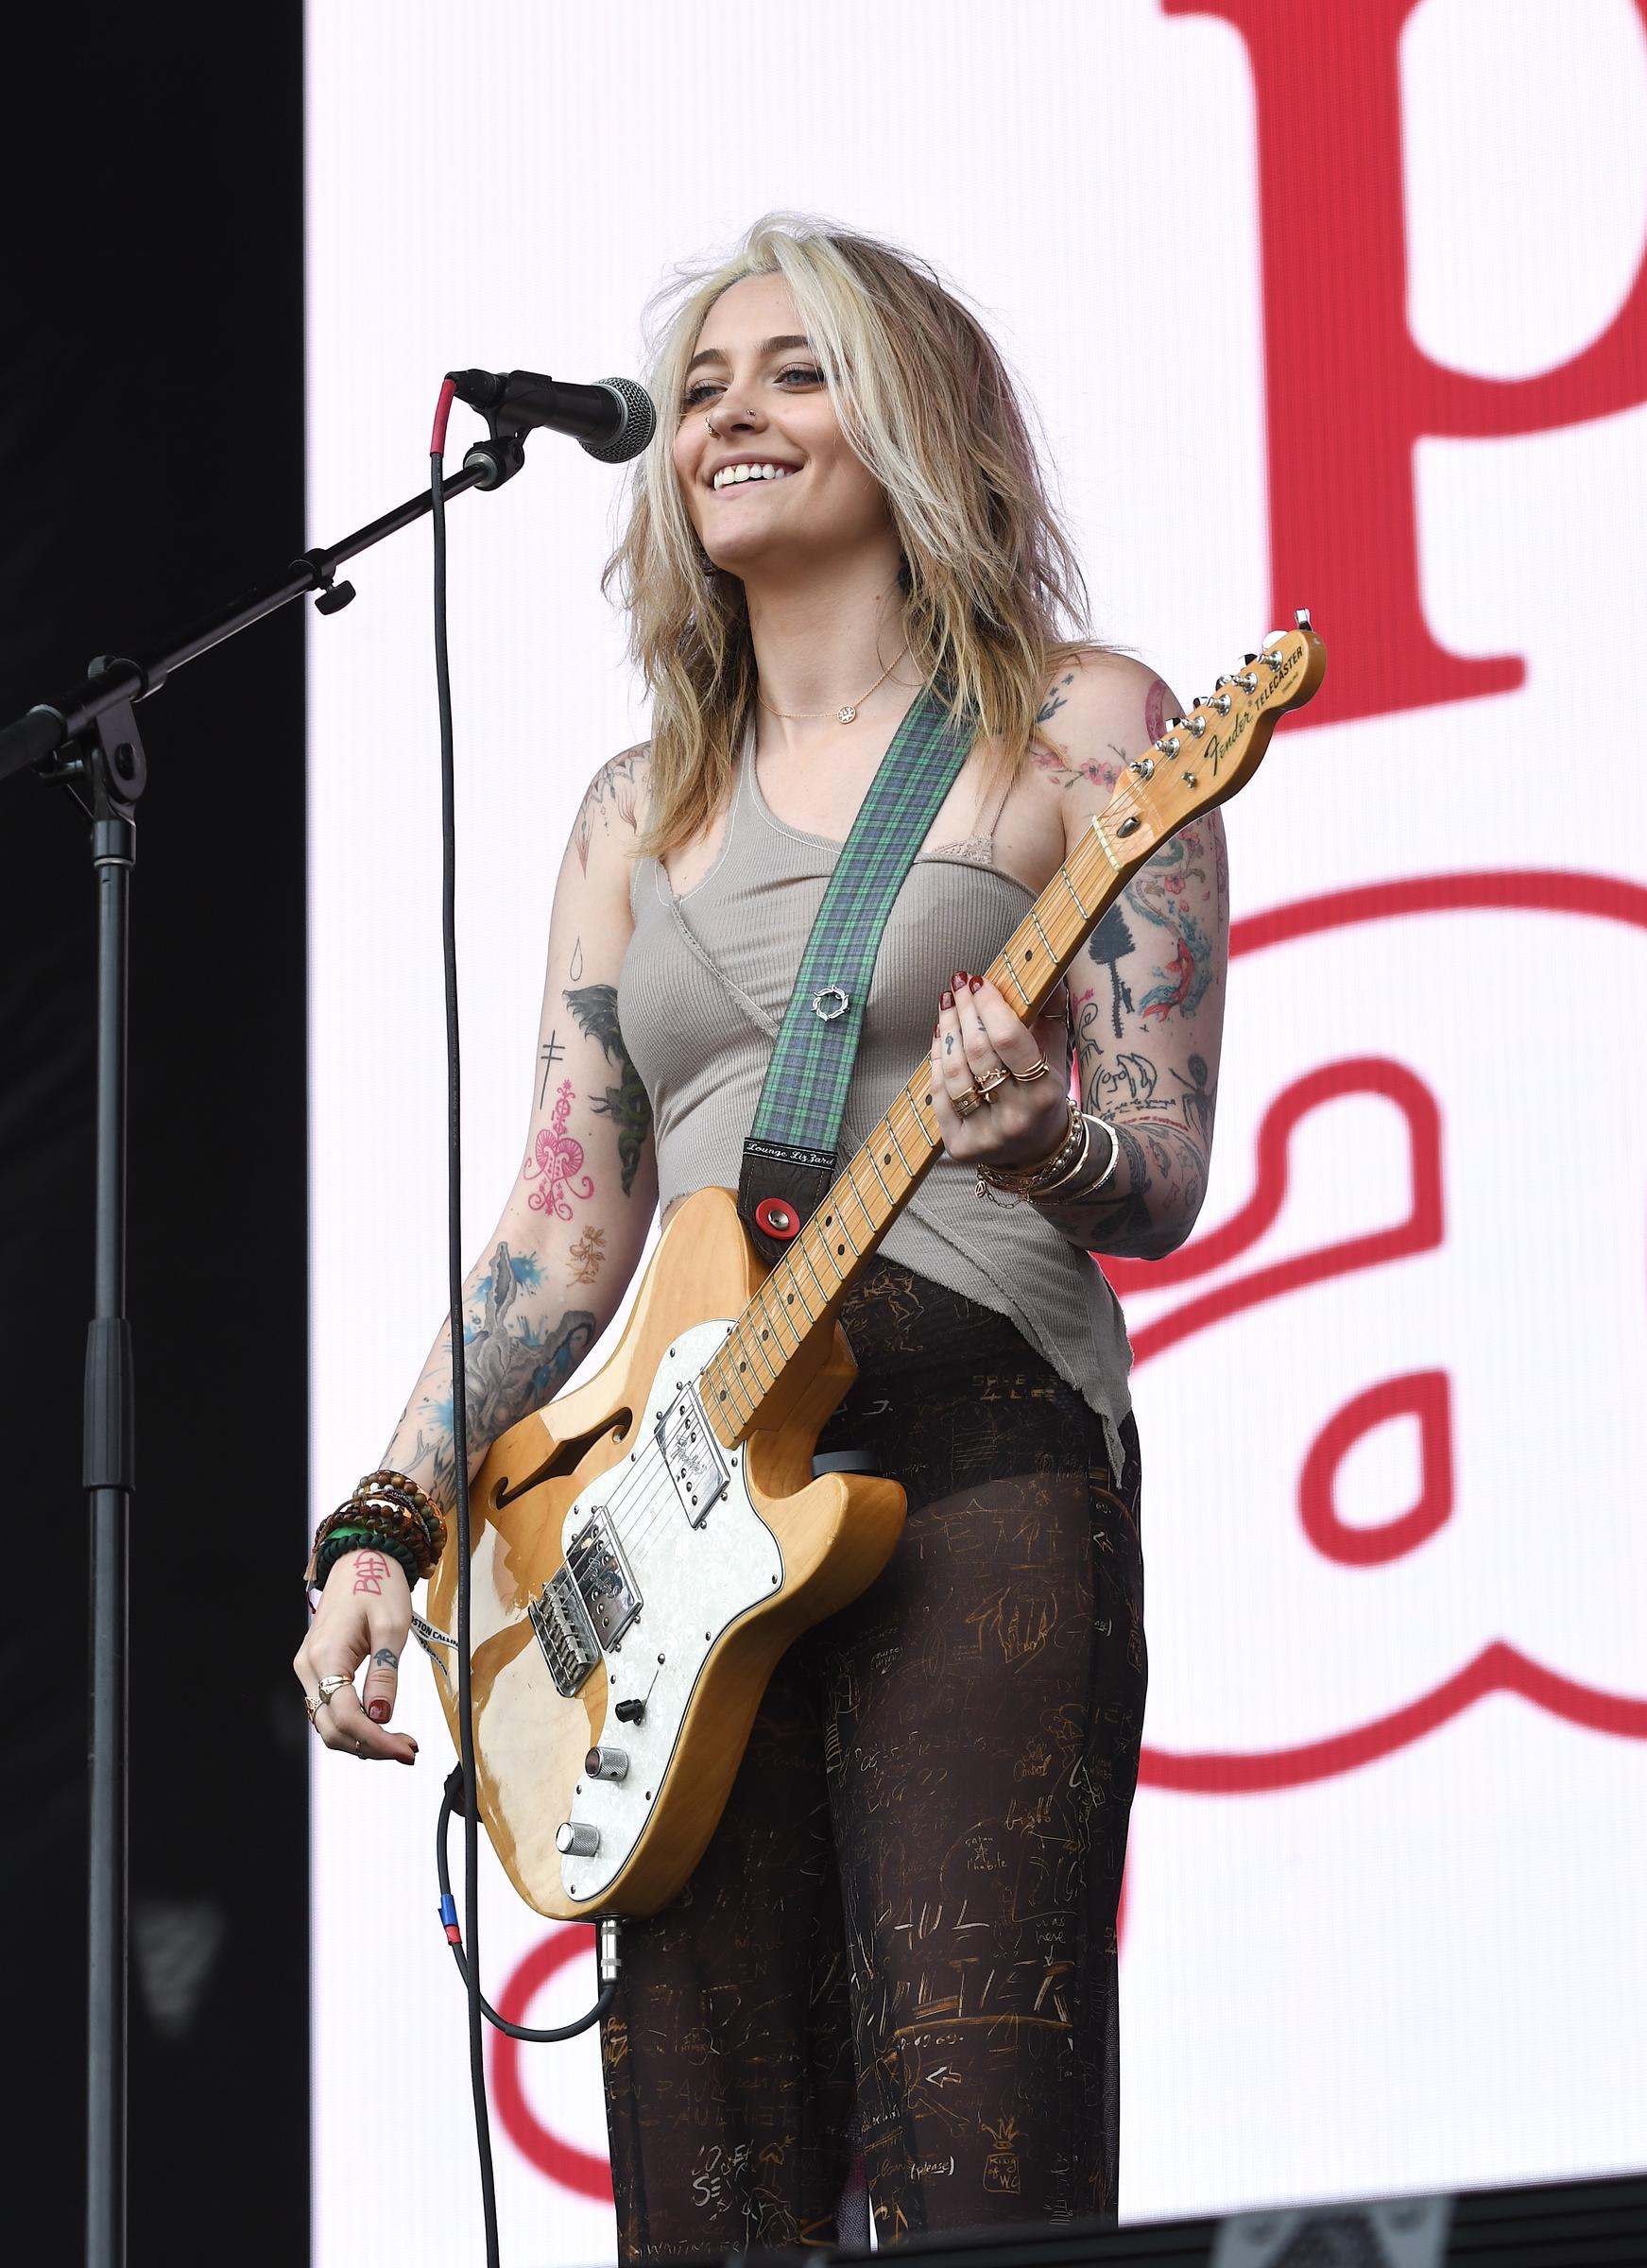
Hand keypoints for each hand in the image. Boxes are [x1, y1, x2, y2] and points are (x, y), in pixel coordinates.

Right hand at [293, 1549, 418, 1765]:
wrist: (361, 1558)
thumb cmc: (380, 1585)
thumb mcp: (393, 1626)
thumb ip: (385, 1673)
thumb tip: (381, 1716)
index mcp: (326, 1656)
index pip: (347, 1716)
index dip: (378, 1740)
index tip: (410, 1750)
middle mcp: (308, 1667)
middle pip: (332, 1728)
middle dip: (370, 1747)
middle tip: (409, 1750)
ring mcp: (308, 1669)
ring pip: (328, 1723)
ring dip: (362, 1740)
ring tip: (400, 1742)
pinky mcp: (316, 1669)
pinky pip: (330, 1708)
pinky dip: (353, 1724)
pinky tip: (380, 1725)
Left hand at [930, 970, 1070, 1168]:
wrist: (1037, 1149)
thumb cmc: (1045, 1092)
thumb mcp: (1055, 1055)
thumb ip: (1050, 1013)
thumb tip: (1048, 972)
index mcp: (1043, 1092)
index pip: (1008, 1040)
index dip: (989, 1005)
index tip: (978, 981)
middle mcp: (1014, 1115)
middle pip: (977, 1052)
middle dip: (964, 1011)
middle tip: (957, 984)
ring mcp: (985, 1133)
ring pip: (955, 1072)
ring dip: (946, 1030)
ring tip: (946, 1004)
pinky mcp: (960, 1144)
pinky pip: (940, 1093)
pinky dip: (937, 1060)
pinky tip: (939, 1036)